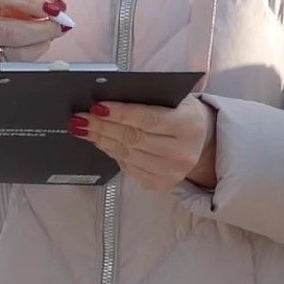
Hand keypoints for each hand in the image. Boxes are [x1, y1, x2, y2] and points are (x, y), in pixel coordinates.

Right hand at [0, 0, 67, 67]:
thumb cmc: (7, 8)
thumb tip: (58, 4)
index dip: (31, 1)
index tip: (53, 7)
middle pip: (11, 32)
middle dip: (43, 29)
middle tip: (61, 25)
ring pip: (17, 54)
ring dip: (41, 43)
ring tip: (49, 34)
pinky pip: (19, 65)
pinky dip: (35, 53)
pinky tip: (39, 44)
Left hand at [70, 96, 217, 191]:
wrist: (204, 143)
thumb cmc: (185, 114)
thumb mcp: (177, 100)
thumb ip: (150, 99)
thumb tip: (110, 99)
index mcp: (188, 125)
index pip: (148, 119)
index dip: (121, 114)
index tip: (97, 107)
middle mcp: (181, 152)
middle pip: (133, 138)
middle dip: (102, 127)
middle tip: (80, 118)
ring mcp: (171, 172)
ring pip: (126, 154)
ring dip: (101, 140)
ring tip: (83, 128)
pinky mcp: (161, 184)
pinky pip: (128, 167)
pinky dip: (111, 153)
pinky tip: (100, 142)